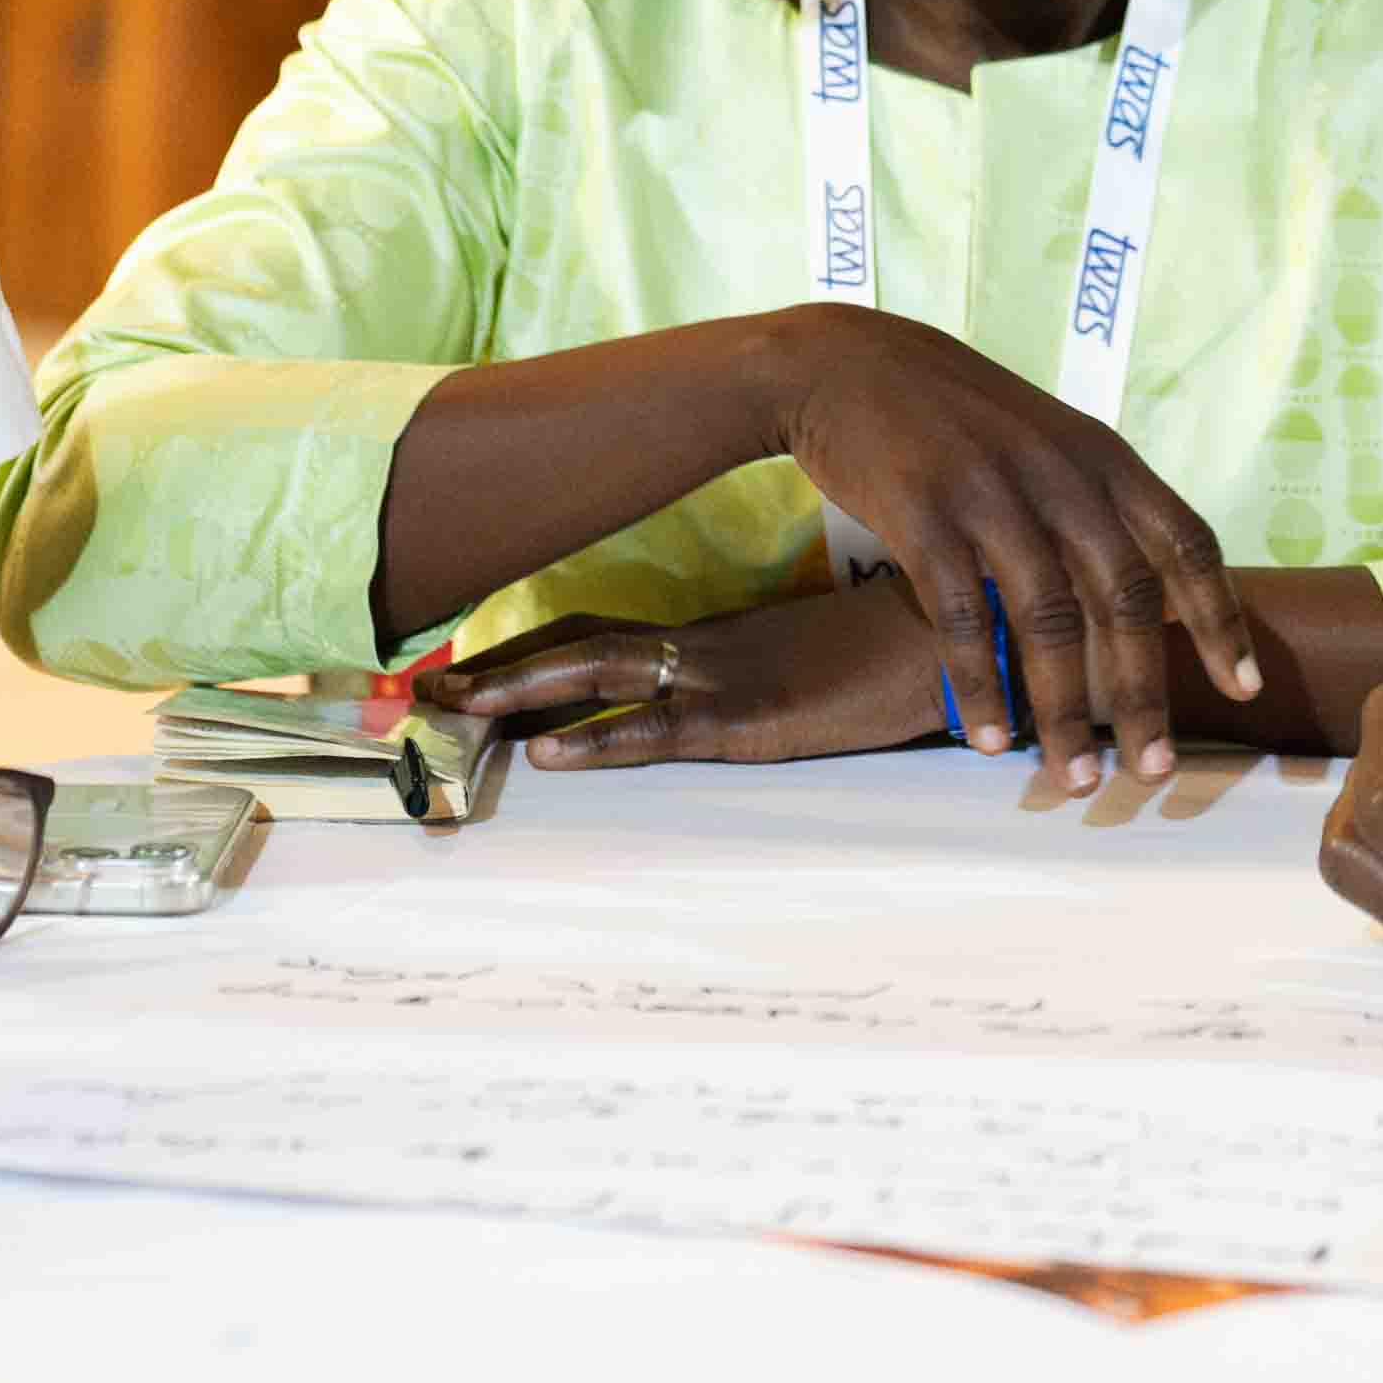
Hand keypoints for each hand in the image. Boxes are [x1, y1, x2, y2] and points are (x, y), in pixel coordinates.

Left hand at [418, 589, 946, 769]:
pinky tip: (556, 753)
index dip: (526, 648)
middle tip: (423, 693)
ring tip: (455, 714)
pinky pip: (664, 731)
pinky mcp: (754, 719)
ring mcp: (722, 679)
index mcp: (710, 634)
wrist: (959, 630)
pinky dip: (604, 742)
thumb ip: (759, 657)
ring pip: (598, 678)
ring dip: (522, 697)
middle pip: (575, 649)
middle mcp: (701, 648)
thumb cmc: (887, 647)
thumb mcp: (805, 652)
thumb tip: (713, 679)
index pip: (596, 631)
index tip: (460, 664)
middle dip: (497, 672)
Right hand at [753, 305, 1256, 793]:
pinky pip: (961, 618)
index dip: (1220, 617)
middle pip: (1125, 596)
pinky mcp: (922, 515)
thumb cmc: (952, 415)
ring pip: (1047, 618)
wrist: (845, 362)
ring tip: (1075, 777)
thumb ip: (1099, 506)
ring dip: (1066, 709)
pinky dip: (979, 686)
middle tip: (1154, 771)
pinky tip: (988, 738)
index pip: (1185, 540)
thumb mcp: (1045, 439)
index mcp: (1100, 455)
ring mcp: (990, 491)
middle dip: (1146, 692)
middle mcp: (1058, 472)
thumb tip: (1157, 602)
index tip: (1243, 689)